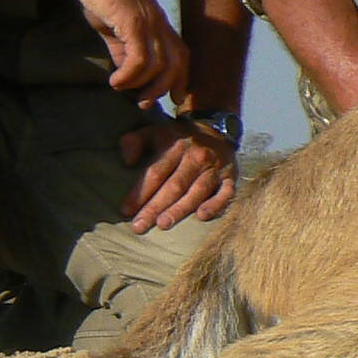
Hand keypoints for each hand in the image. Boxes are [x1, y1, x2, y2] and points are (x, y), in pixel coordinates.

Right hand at [69, 0, 192, 99]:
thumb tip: (126, 72)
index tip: (173, 98)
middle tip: (144, 103)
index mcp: (159, 24)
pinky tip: (115, 81)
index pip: (181, 55)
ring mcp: (149, 22)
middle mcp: (160, 23)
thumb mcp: (116, 27)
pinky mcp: (134, 21)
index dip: (181, 78)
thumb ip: (123, 48)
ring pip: (159, 64)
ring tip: (122, 89)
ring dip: (142, 84)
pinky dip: (130, 75)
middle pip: (177, 63)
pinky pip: (140, 57)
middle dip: (164, 88)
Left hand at [118, 115, 237, 231]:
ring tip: (163, 224)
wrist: (217, 130)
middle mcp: (197, 157)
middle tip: (139, 226)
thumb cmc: (178, 139)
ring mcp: (215, 168)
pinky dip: (215, 204)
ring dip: (180, 209)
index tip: (126, 210)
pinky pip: (225, 193)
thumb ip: (134, 142)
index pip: (156, 172)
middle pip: (174, 185)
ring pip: (197, 191)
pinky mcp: (230, 178)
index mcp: (176, 146)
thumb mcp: (154, 131)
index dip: (140, 192)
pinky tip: (202, 216)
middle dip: (155, 207)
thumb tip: (127, 162)